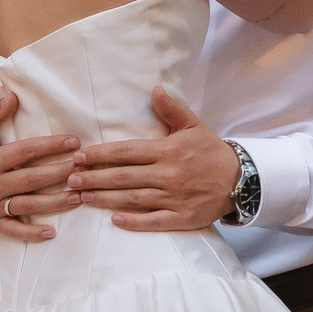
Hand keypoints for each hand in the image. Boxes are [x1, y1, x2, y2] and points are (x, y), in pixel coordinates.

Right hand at [0, 90, 80, 243]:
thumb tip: (14, 98)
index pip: (27, 151)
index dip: (52, 146)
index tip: (74, 142)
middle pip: (33, 178)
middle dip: (61, 173)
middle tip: (85, 170)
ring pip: (28, 204)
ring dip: (54, 202)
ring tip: (78, 197)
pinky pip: (11, 230)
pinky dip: (30, 233)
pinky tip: (51, 232)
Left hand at [68, 89, 238, 232]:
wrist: (242, 180)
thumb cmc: (212, 152)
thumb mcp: (194, 126)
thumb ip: (171, 110)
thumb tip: (155, 89)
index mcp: (168, 150)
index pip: (127, 151)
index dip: (101, 154)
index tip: (80, 156)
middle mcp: (168, 175)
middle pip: (123, 177)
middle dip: (94, 178)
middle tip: (70, 179)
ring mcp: (174, 198)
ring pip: (133, 199)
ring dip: (105, 199)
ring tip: (82, 197)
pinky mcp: (182, 218)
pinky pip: (153, 221)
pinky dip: (134, 222)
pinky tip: (114, 220)